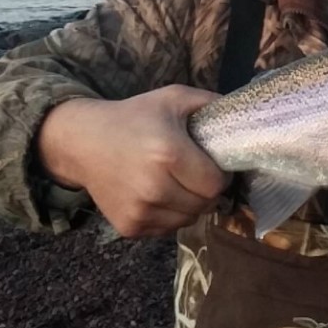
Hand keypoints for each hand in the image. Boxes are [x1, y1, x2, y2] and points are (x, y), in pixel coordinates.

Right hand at [37, 84, 227, 236]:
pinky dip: (170, 215)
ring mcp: (140, 211)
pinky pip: (167, 229)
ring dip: (190, 205)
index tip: (212, 164)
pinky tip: (158, 194)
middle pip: (205, 205)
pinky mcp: (130, 227)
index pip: (216, 184)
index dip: (220, 175)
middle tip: (195, 173)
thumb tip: (245, 114)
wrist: (82, 143)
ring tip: (176, 183)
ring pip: (189, 220)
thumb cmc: (134, 117)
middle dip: (207, 190)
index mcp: (168, 154)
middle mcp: (154, 187)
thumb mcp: (173, 98)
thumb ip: (210, 103)